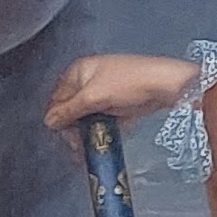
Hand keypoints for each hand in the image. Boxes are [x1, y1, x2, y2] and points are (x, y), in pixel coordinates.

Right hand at [44, 50, 197, 131]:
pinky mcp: (116, 104)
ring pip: (87, 117)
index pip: (58, 99)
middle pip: (71, 109)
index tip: (67, 136)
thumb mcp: (93, 97)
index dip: (60, 119)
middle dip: (74, 128)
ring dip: (87, 132)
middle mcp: (89, 79)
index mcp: (79, 71)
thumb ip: (69, 110)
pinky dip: (101, 130)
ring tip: (91, 145)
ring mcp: (104, 92)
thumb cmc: (131, 83)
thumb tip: (50, 122)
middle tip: (79, 144)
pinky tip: (103, 141)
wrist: (166, 85)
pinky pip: (102, 119)